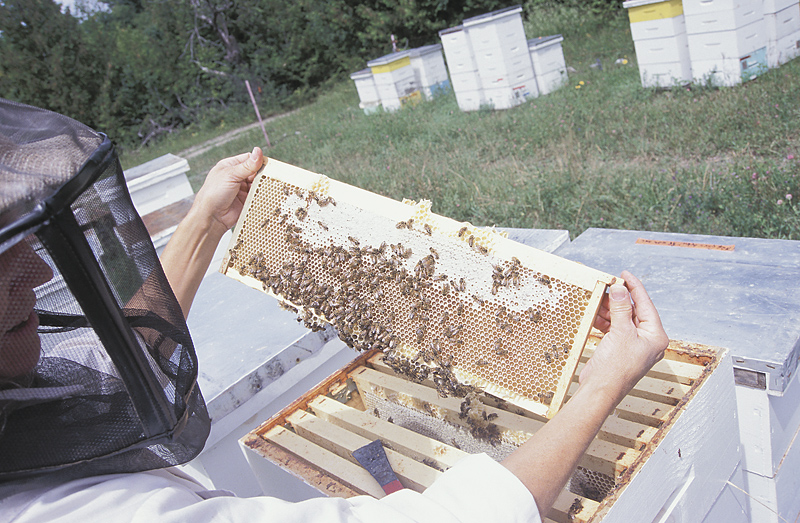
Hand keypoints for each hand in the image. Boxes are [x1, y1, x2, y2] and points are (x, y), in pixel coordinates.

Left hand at [192, 147, 263, 232]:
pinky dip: (261, 196)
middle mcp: (236, 177)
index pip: (248, 159)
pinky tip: (263, 196)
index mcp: (229, 166)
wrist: (211, 217)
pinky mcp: (246, 200)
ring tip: (265, 188)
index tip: (266, 164)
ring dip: (261, 186)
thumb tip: (258, 152)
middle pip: (255, 172)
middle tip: (268, 177)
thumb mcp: (230, 175)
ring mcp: (241, 189)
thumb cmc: (212, 195)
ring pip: (258, 184)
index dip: (258, 161)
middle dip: (261, 175)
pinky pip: (257, 196)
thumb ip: (247, 165)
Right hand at [579, 270, 668, 405]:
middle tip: (607, 286)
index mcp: (655, 336)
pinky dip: (605, 321)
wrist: (601, 390)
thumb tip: (620, 289)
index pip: (645, 304)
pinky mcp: (620, 349)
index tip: (624, 275)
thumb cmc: (616, 368)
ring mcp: (633, 345)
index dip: (634, 287)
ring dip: (610, 309)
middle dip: (619, 299)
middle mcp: (647, 340)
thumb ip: (621, 308)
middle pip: (633, 311)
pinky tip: (596, 314)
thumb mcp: (620, 332)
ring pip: (622, 319)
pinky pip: (614, 329)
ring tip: (599, 299)